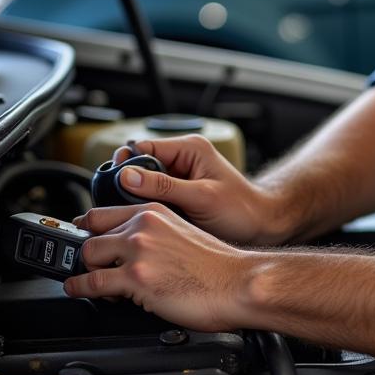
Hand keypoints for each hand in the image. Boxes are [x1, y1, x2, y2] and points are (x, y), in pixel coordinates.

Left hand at [66, 204, 253, 329]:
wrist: (238, 283)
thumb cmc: (218, 266)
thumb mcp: (183, 232)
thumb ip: (155, 234)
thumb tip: (133, 249)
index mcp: (155, 211)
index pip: (103, 213)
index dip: (87, 228)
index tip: (81, 237)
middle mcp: (144, 226)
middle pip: (90, 234)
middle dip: (87, 253)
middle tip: (91, 266)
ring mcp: (139, 250)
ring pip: (87, 255)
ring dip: (85, 271)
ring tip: (92, 281)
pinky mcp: (136, 278)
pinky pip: (91, 282)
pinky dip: (80, 288)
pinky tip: (79, 290)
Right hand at [104, 135, 288, 244]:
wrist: (261, 226)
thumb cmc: (242, 209)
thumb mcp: (201, 196)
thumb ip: (164, 186)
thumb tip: (127, 175)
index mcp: (189, 148)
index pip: (144, 148)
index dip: (125, 165)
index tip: (112, 184)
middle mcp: (182, 160)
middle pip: (139, 167)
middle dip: (128, 185)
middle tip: (119, 207)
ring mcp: (179, 179)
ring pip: (143, 186)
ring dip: (137, 201)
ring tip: (129, 218)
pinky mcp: (178, 197)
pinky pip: (153, 200)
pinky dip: (147, 211)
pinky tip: (144, 225)